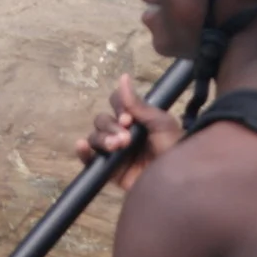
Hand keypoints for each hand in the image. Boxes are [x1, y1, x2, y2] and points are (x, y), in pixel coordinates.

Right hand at [76, 72, 181, 190]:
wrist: (174, 179)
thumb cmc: (173, 147)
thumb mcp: (160, 122)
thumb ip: (138, 104)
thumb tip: (123, 77)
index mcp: (136, 118)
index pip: (116, 102)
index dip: (118, 107)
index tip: (128, 118)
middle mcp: (122, 131)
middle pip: (102, 120)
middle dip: (111, 127)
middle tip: (126, 139)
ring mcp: (114, 150)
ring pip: (95, 136)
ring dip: (102, 138)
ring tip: (115, 146)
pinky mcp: (109, 169)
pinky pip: (89, 159)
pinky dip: (83, 152)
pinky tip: (82, 147)